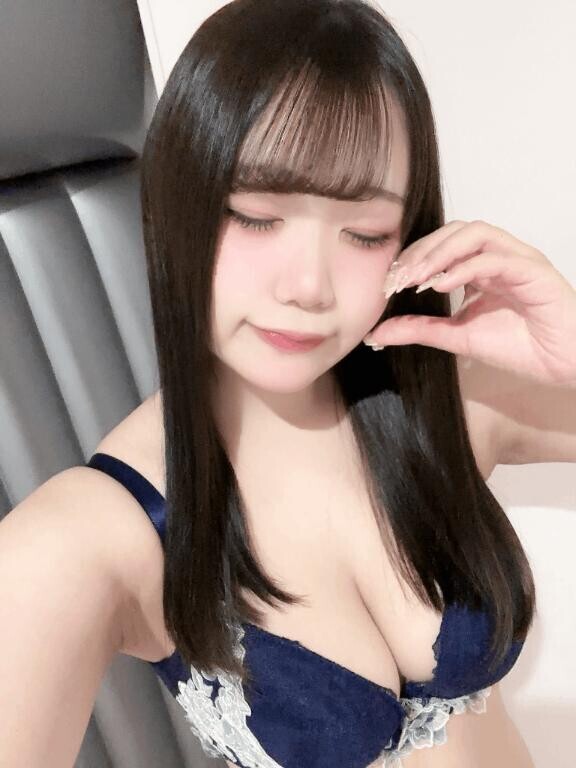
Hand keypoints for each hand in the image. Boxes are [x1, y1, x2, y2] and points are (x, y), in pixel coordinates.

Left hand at [363, 220, 575, 386]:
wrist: (559, 365)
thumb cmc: (519, 347)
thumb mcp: (456, 337)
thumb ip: (418, 329)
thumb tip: (376, 333)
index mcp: (481, 267)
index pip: (442, 245)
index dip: (413, 258)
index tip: (389, 283)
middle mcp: (499, 257)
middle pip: (455, 231)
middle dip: (422, 251)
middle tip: (397, 278)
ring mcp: (518, 259)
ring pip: (476, 234)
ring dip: (440, 252)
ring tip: (415, 278)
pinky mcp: (533, 270)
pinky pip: (495, 258)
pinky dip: (464, 268)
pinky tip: (439, 285)